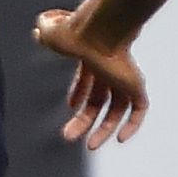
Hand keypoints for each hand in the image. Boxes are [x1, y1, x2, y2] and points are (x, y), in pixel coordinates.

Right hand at [33, 8, 146, 148]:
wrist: (98, 30)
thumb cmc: (75, 31)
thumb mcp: (51, 33)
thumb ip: (44, 31)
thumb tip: (38, 32)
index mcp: (92, 57)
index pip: (89, 78)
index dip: (79, 92)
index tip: (71, 105)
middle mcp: (109, 68)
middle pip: (99, 99)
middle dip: (84, 119)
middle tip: (68, 136)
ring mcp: (124, 77)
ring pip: (118, 109)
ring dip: (105, 129)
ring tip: (90, 146)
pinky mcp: (136, 83)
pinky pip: (139, 109)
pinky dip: (132, 125)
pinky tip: (120, 139)